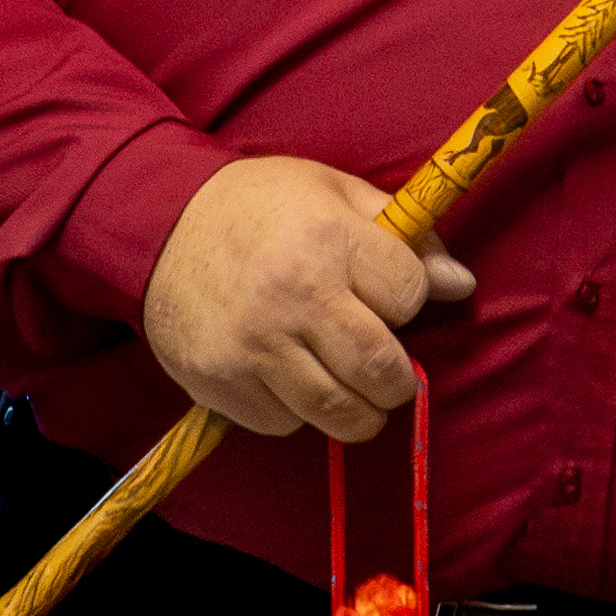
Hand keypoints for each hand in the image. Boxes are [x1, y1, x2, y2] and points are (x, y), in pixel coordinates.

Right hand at [141, 155, 474, 440]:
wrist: (156, 225)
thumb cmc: (257, 206)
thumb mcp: (332, 192)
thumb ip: (402, 237)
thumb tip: (460, 284)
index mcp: (327, 241)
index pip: (409, 296)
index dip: (408, 300)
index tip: (390, 299)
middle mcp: (291, 298)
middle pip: (380, 371)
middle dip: (397, 380)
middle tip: (388, 373)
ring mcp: (253, 347)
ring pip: (338, 413)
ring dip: (357, 410)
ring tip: (349, 387)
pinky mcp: (221, 383)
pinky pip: (283, 423)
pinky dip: (294, 411)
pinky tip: (286, 376)